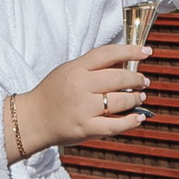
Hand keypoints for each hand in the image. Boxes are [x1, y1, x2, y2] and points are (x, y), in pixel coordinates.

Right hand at [12, 43, 150, 156]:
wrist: (33, 119)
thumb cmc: (52, 94)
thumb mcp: (68, 71)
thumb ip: (93, 66)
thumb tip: (124, 61)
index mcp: (76, 69)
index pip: (108, 54)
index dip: (130, 50)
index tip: (146, 51)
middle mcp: (80, 87)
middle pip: (118, 78)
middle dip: (136, 79)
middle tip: (143, 81)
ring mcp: (83, 108)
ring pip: (120, 101)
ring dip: (135, 99)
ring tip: (140, 98)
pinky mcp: (85, 128)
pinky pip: (114, 125)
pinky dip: (130, 122)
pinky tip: (139, 118)